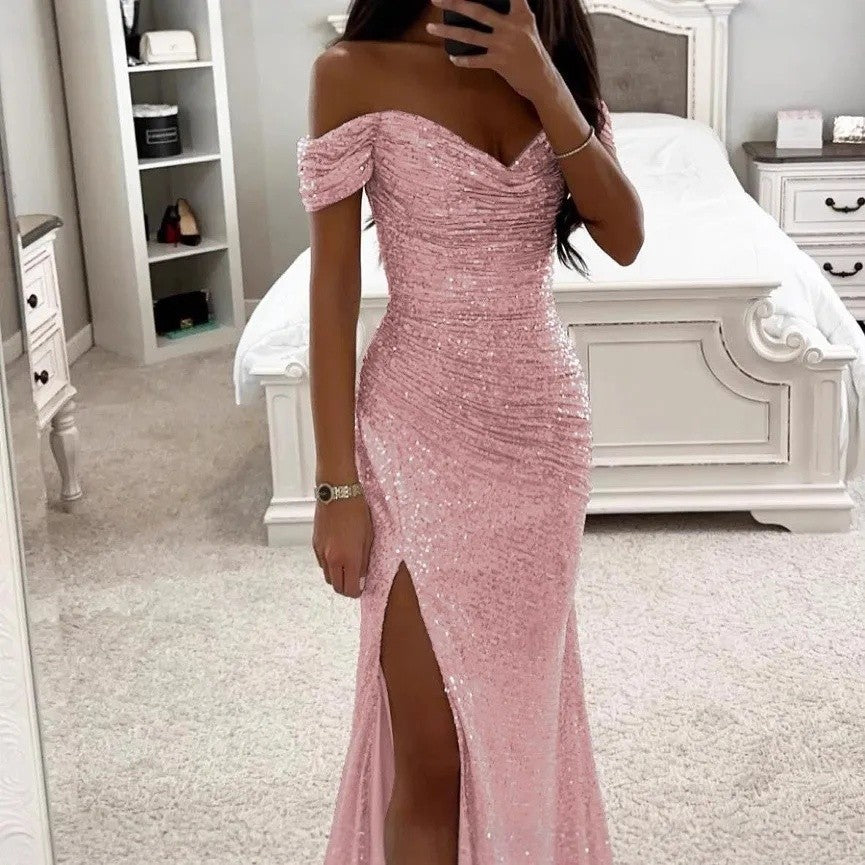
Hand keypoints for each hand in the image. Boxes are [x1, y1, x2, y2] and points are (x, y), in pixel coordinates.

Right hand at [312, 495, 372, 597]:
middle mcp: (332, 558)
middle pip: (336, 587)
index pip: (350, 588)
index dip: (357, 592)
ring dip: (336, 577)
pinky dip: (329, 565)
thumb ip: (365, 559)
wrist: (337, 493)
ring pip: (327, 576)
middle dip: (346, 589)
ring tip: (347, 568)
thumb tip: (363, 574)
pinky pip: (321, 563)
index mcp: (349, 558)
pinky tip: (338, 555)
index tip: (361, 589)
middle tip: (354, 583)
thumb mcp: (368, 536)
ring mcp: (321, 552)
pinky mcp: (315, 544)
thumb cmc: (356, 510)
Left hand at [426, 0, 553, 103]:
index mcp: (521, 13)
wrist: (542, 79)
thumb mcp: (527, 25)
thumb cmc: (531, 51)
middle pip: (478, 11)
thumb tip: (489, 8)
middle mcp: (511, 26)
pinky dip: (462, 60)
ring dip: (447, 31)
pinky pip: (475, 60)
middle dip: (454, 3)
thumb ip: (513, 11)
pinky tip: (452, 57)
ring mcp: (504, 44)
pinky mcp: (499, 62)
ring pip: (470, 35)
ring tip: (430, 28)